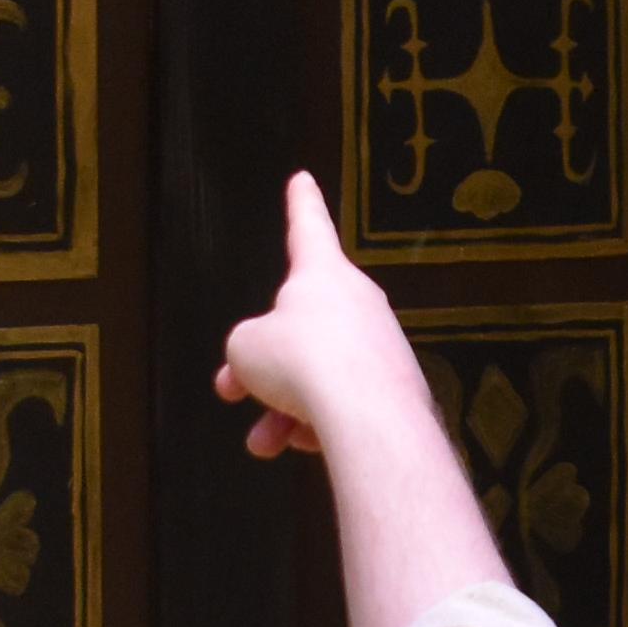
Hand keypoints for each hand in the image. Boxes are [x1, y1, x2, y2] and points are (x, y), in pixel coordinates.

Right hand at [221, 174, 506, 626]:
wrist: (365, 413)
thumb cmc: (301, 361)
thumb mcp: (246, 347)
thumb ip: (248, 349)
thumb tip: (259, 368)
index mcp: (322, 274)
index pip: (307, 226)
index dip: (300, 204)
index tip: (302, 179)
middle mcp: (357, 302)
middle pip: (300, 329)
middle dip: (263, 367)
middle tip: (231, 390)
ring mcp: (380, 347)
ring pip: (319, 377)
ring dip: (282, 410)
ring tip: (264, 442)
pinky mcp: (396, 390)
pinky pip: (344, 405)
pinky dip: (318, 426)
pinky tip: (302, 447)